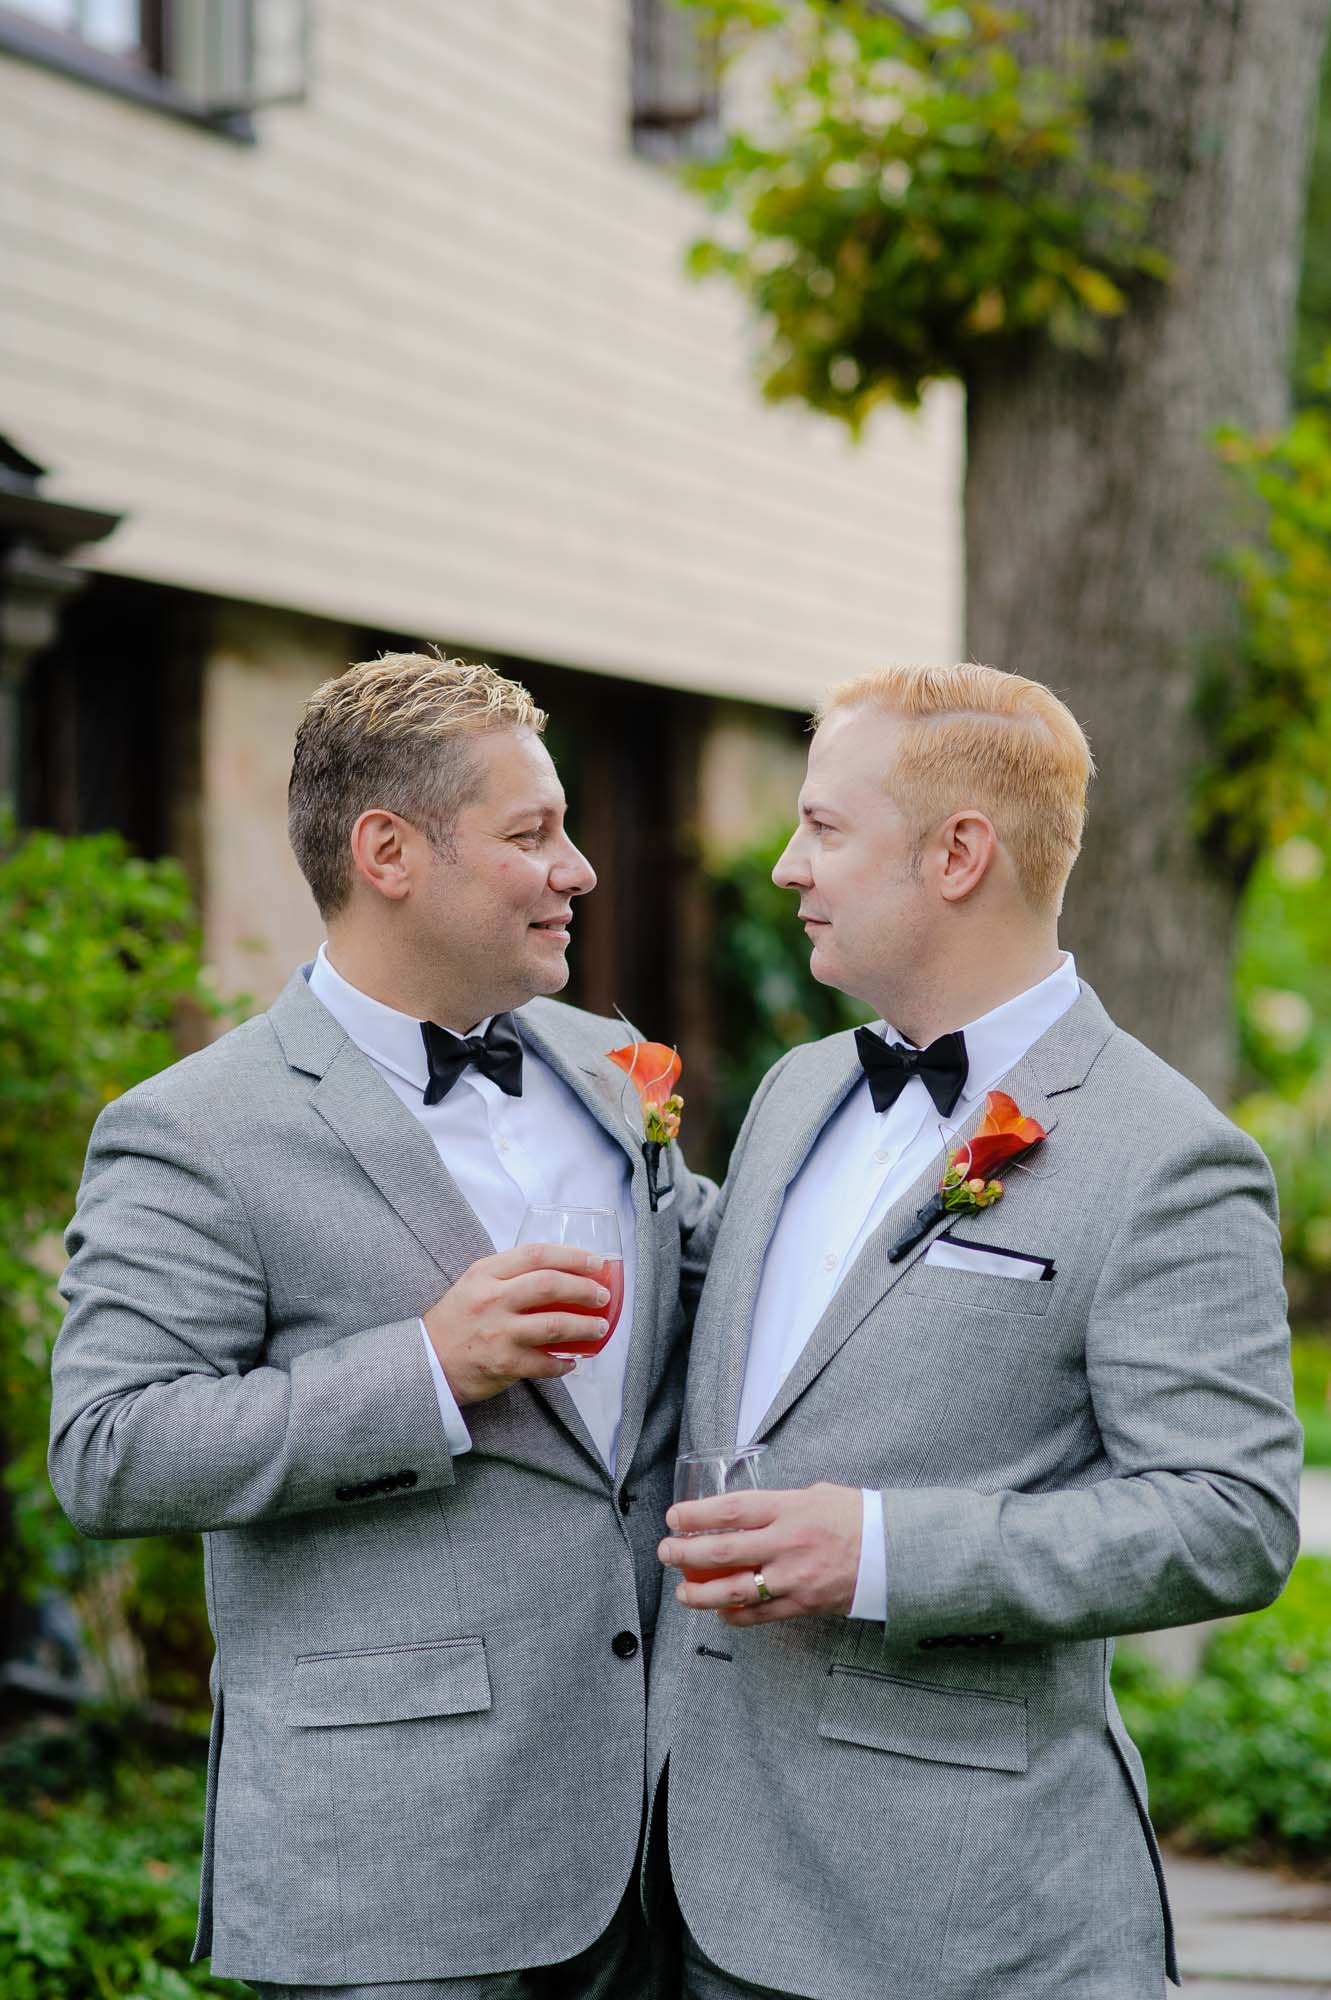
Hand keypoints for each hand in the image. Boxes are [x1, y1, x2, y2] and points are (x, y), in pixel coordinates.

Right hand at [422, 1243, 610, 1406]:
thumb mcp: (474, 1284)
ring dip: (584, 1326)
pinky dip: (564, 1363)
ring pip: (555, 1324)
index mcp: (486, 1273)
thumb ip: (508, 1275)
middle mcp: (492, 1299)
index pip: (536, 1254)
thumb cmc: (456, 1320)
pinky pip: (545, 1363)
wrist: (426, 1361)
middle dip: (584, 1288)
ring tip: (599, 1328)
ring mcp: (498, 1332)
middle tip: (602, 1296)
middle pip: (550, 1285)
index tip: (594, 1262)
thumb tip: (559, 1272)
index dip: (571, 1256)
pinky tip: (573, 1361)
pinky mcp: (504, 1363)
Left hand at [658, 1483, 862, 1624]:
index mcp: (789, 1508)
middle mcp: (788, 1543)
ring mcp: (795, 1577)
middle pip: (724, 1551)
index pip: (731, 1511)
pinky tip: (720, 1611)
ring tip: (683, 1592)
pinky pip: (761, 1615)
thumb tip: (743, 1513)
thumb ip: (778, 1504)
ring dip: (701, 1594)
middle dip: (686, 1554)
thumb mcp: (814, 1495)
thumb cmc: (855, 1517)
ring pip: (736, 1590)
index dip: (696, 1516)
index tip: (674, 1518)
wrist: (894, 1552)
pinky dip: (735, 1615)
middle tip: (666, 1552)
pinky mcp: (803, 1604)